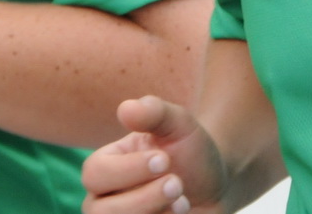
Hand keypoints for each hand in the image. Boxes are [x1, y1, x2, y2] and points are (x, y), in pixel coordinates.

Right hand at [82, 95, 226, 213]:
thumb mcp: (178, 124)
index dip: (128, 169)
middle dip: (142, 198)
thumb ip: (154, 112)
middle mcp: (104, 200)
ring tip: (182, 201)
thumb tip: (126, 108)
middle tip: (176, 183)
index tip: (164, 159)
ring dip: (152, 213)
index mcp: (105, 166)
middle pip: (99, 211)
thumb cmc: (189, 150)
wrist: (215, 183)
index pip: (95, 173)